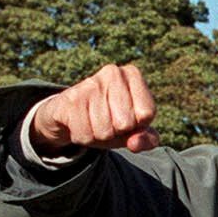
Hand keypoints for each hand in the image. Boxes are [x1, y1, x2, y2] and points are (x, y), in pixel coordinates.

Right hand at [29, 63, 159, 155]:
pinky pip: (85, 133)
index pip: (147, 113)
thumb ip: (147, 139)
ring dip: (99, 135)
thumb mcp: (134, 131)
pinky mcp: (71, 98)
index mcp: (133, 75)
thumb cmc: (109, 120)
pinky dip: (84, 136)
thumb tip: (135, 143)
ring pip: (104, 131)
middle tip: (107, 121)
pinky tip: (79, 122)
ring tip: (92, 121)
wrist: (69, 114)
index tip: (127, 117)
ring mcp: (91, 83)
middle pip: (125, 123)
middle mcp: (113, 73)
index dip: (137, 125)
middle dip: (117, 131)